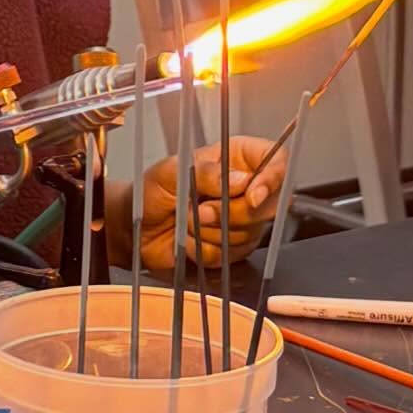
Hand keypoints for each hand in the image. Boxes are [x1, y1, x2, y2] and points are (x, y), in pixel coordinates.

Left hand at [110, 136, 286, 276]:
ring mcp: (241, 219)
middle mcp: (244, 188)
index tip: (253, 196)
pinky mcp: (233, 247)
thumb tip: (241, 180)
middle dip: (232, 213)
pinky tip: (190, 238)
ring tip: (188, 220)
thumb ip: (206, 173)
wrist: (136, 227)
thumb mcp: (171, 172)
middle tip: (200, 209)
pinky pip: (233, 254)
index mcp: (234, 158)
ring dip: (212, 232)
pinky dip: (207, 250)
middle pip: (270, 204)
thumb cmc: (151, 190)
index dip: (272, 179)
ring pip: (250, 233)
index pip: (276, 161)